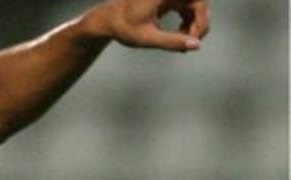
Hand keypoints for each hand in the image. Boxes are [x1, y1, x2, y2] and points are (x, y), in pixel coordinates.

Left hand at [88, 0, 209, 51]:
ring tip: (182, 45)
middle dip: (199, 25)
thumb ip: (171, 41)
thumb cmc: (123, 27)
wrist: (108, 20)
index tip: (192, 39)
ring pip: (195, 8)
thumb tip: (196, 45)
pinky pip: (188, 11)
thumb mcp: (146, 37)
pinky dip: (187, 25)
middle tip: (188, 45)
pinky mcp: (170, 1)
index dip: (201, 21)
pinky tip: (179, 38)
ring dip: (193, 26)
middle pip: (200, 4)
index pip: (199, 2)